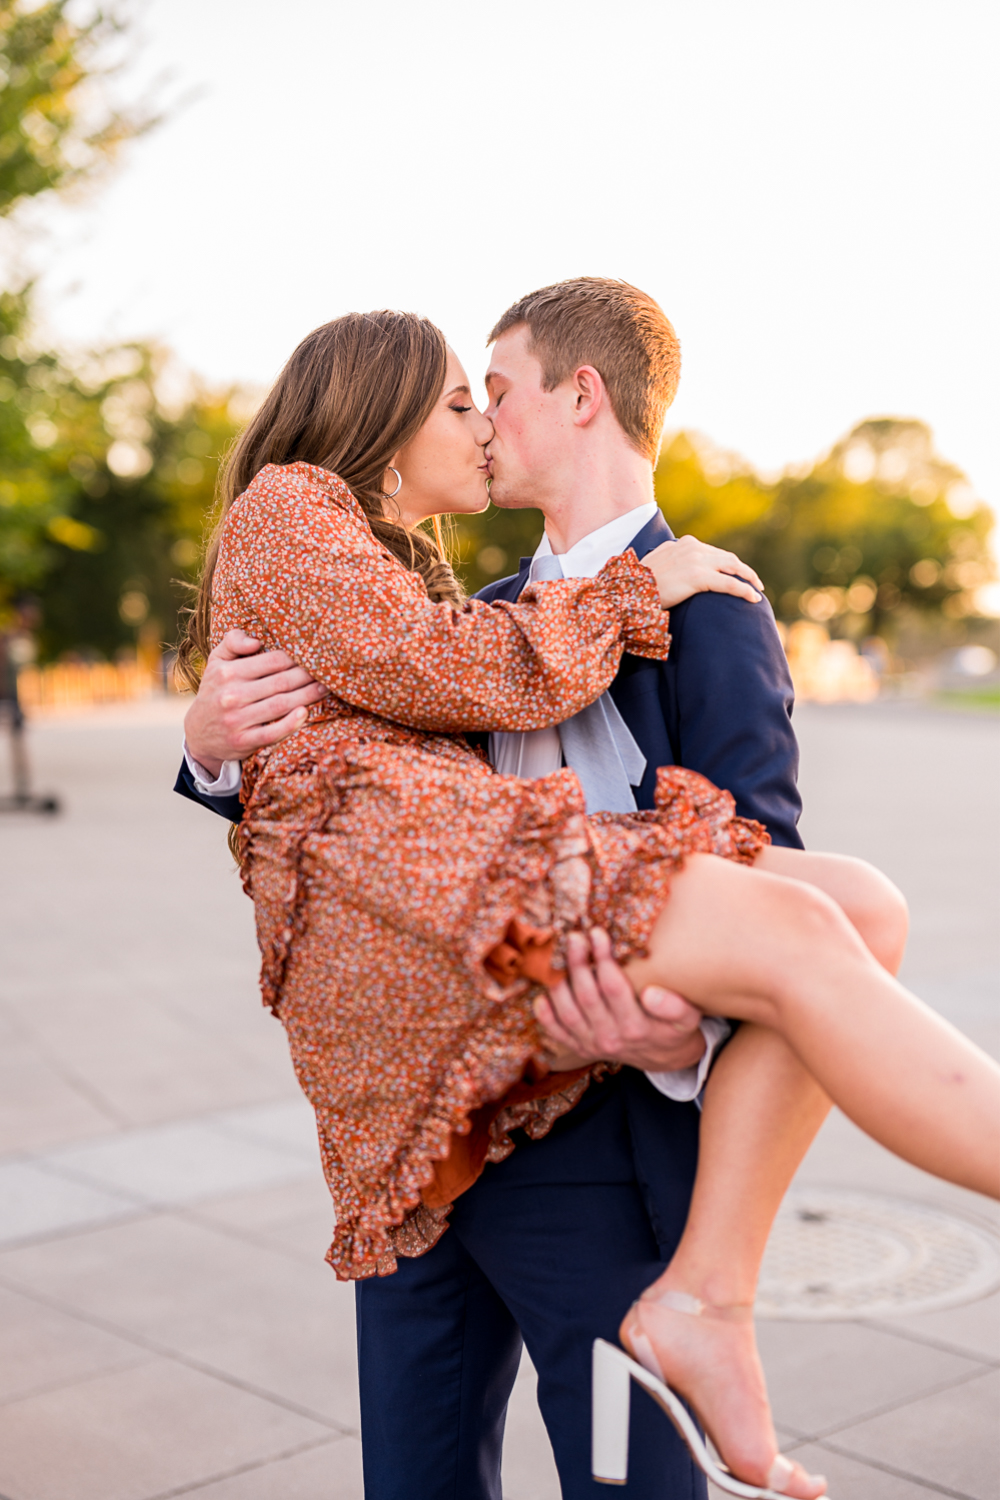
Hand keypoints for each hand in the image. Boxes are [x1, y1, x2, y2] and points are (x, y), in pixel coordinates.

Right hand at [184, 629, 327, 774]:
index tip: (315, 654)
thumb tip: (256, 641)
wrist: (198, 733)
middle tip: (330, 670)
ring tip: (326, 687)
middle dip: (308, 675)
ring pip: (281, 704)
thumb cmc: (216, 691)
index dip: (297, 657)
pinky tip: (305, 713)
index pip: (272, 661)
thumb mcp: (216, 662)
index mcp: (227, 673)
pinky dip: (291, 723)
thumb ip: (232, 642)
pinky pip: (272, 732)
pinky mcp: (243, 742)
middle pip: (281, 682)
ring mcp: (237, 720)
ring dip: (308, 695)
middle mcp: (231, 696)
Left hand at [534, 928, 706, 1071]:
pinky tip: (542, 994)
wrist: (664, 1059)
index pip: (614, 988)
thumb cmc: (674, 1030)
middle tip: (574, 937)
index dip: (603, 960)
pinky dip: (545, 1015)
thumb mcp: (688, 1019)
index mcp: (636, 1027)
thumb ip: (675, 1007)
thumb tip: (650, 994)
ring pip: (567, 1012)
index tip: (598, 933)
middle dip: (578, 963)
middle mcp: (611, 1037)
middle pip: (587, 996)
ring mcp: (592, 1044)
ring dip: (559, 983)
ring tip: (558, 956)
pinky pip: (557, 1032)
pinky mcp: (580, 1048)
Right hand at [642, 535, 762, 608]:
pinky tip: (754, 599)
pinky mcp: (699, 577)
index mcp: (684, 544)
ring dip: (749, 578)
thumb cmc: (640, 585)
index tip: (736, 574)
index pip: (713, 552)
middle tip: (754, 582)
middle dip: (744, 570)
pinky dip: (745, 590)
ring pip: (733, 567)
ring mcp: (696, 561)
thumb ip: (671, 563)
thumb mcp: (656, 567)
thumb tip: (676, 571)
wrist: (630, 591)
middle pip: (727, 557)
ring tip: (758, 590)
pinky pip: (730, 583)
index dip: (728, 564)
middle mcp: (692, 548)